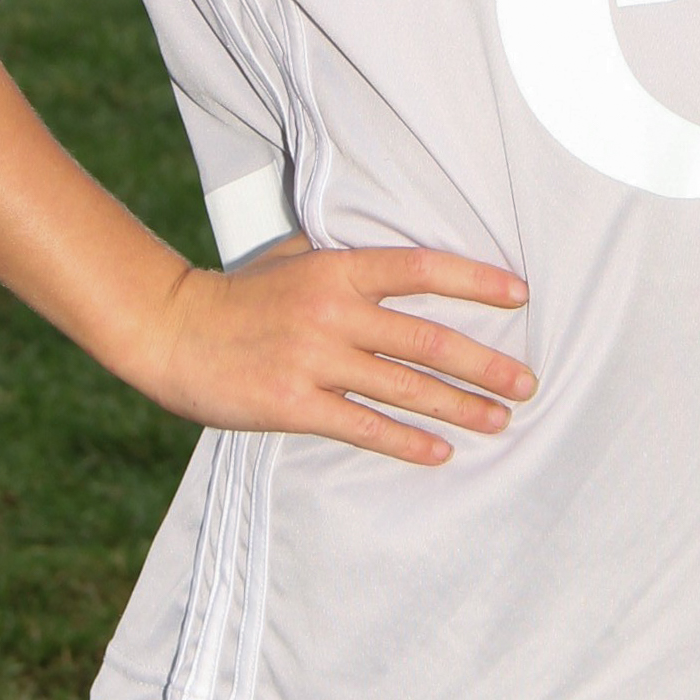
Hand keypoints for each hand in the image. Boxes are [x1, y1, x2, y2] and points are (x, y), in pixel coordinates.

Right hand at [142, 238, 535, 465]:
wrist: (171, 329)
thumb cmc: (239, 292)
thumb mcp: (294, 255)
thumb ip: (345, 257)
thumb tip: (398, 246)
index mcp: (337, 268)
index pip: (422, 268)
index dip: (476, 281)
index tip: (520, 295)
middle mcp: (333, 311)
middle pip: (427, 339)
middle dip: (485, 364)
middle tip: (527, 382)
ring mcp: (314, 358)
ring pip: (404, 386)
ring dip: (459, 407)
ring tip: (499, 420)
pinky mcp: (294, 403)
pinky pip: (364, 426)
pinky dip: (407, 441)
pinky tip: (441, 452)